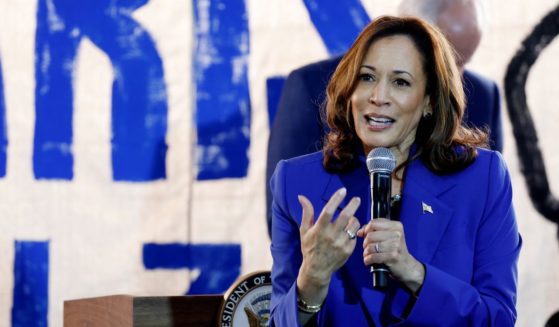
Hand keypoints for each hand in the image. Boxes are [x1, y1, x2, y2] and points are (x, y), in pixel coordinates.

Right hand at [296, 188, 360, 304]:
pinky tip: (348, 232)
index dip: (336, 199)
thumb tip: (301, 197)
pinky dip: (352, 232)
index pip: (328, 211)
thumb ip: (306, 212)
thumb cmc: (309, 247)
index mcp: (319, 229)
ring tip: (350, 219)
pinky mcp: (348, 250)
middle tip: (357, 199)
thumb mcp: (305, 230)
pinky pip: (354, 236)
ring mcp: (341, 244)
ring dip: (353, 219)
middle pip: (345, 216)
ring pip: (353, 226)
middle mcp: (331, 236)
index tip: (343, 190)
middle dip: (353, 205)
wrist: (317, 269)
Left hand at [358, 218, 424, 293]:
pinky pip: (373, 256)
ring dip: (366, 252)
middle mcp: (397, 234)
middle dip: (365, 243)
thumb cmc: (394, 249)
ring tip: (368, 255)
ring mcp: (396, 245)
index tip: (366, 236)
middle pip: (370, 235)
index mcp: (396, 225)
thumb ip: (372, 230)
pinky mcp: (393, 256)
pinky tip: (369, 260)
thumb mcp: (387, 236)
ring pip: (370, 246)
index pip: (373, 223)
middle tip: (368, 248)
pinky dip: (368, 259)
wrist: (407, 266)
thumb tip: (359, 232)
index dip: (366, 230)